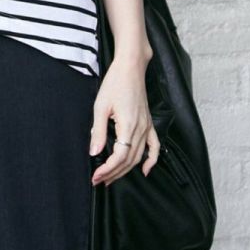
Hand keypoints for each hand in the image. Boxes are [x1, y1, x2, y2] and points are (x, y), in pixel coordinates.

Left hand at [89, 57, 159, 185]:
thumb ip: (97, 131)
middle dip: (113, 174)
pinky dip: (152, 160)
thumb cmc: (115, 84)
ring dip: (126, 170)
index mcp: (128, 125)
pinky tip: (145, 171)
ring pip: (139, 156)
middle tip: (99, 181)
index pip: (119, 156)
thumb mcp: (100, 107)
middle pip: (129, 160)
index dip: (107, 169)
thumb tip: (94, 152)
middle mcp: (141, 129)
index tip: (96, 176)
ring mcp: (147, 127)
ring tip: (111, 178)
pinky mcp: (149, 123)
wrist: (130, 68)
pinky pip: (155, 146)